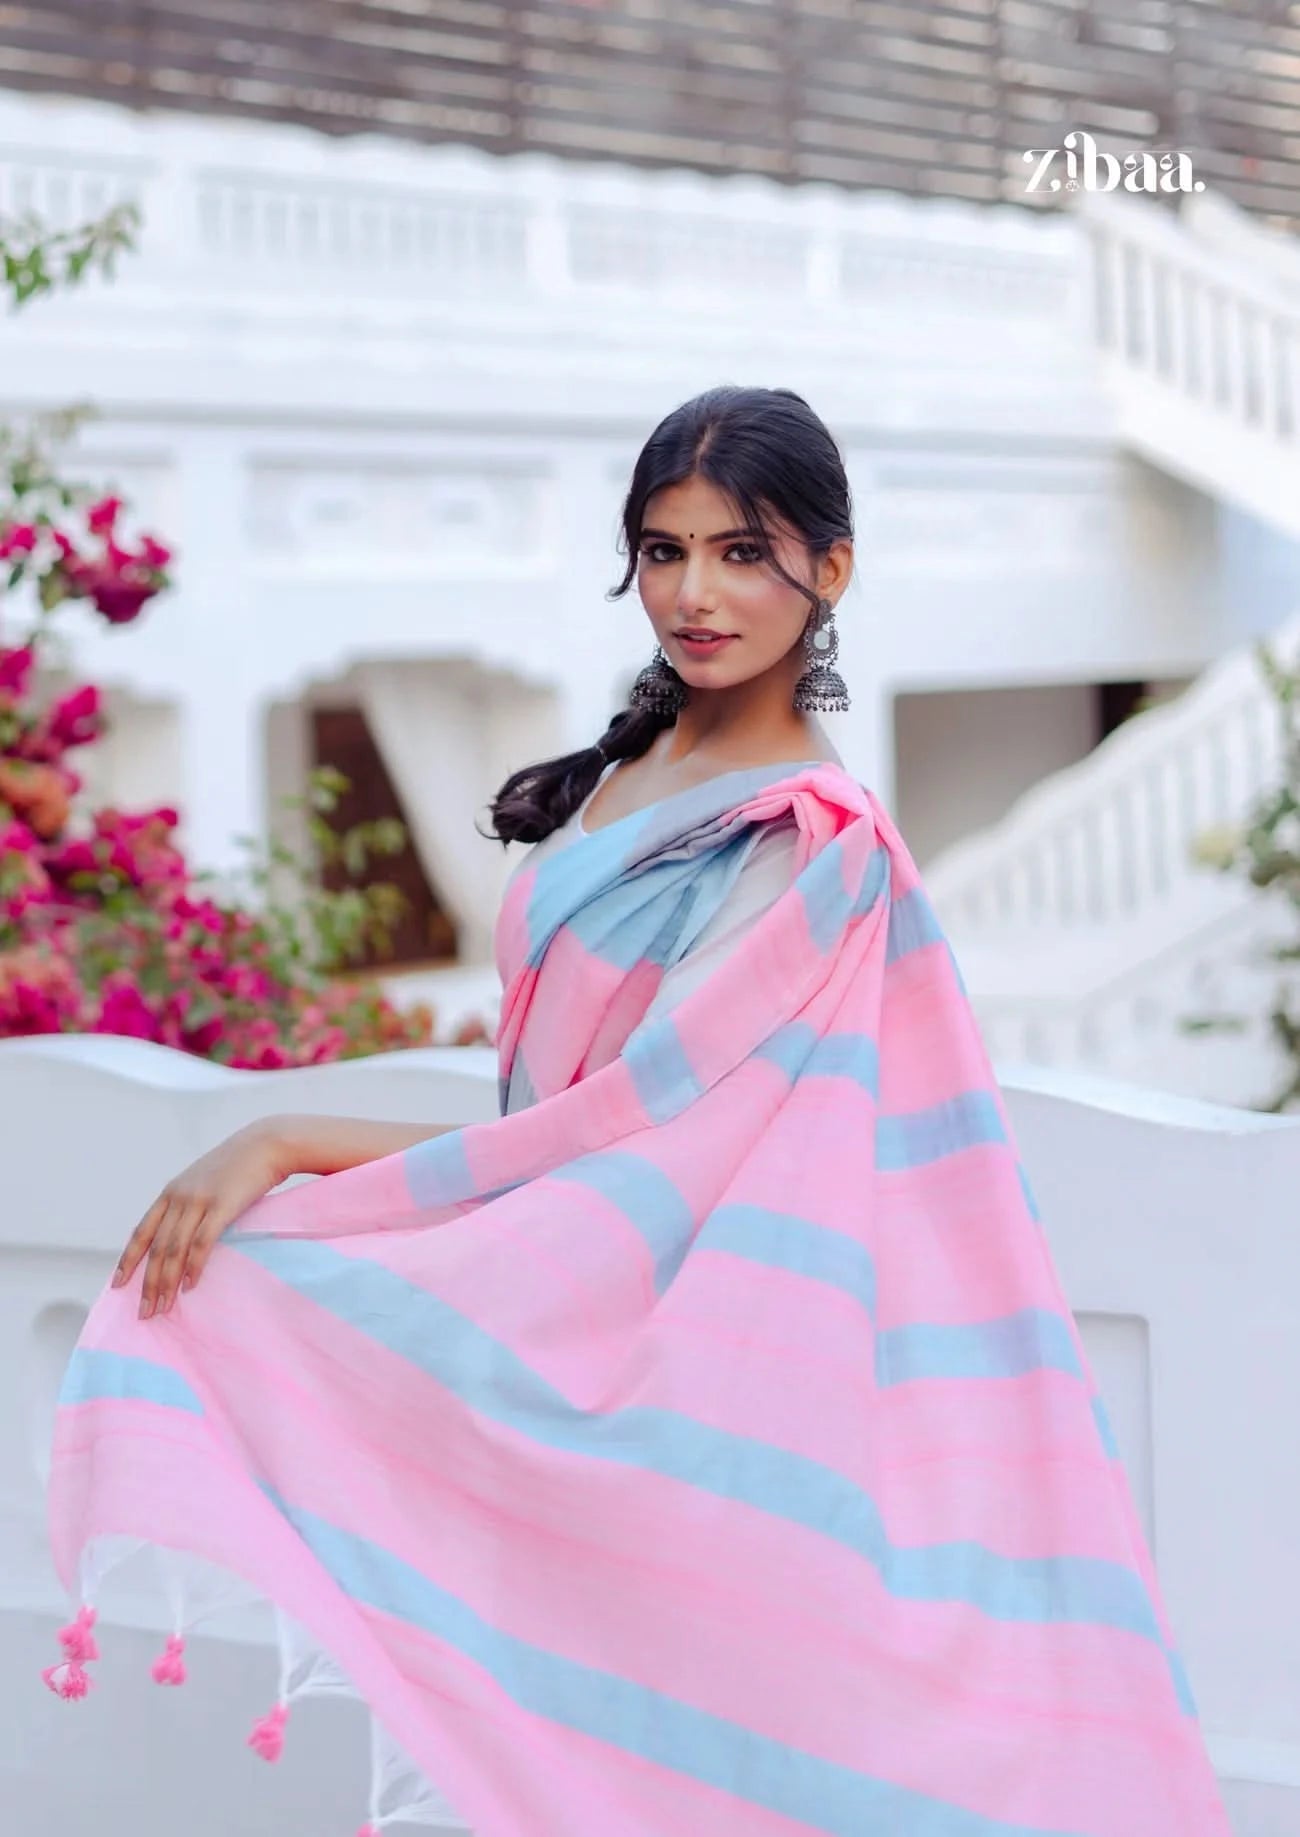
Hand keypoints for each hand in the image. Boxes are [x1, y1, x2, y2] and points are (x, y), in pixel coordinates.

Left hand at [112, 1121, 288, 1318]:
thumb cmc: (238, 1167)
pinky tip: (190, 1285)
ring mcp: (199, 1200)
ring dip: (167, 1282)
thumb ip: (189, 1205)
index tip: (117, 1284)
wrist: (266, 1144)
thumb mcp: (203, 1182)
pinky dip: (194, 1266)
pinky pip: (202, 1242)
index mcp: (171, 1193)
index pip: (141, 1232)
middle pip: (156, 1247)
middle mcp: (179, 1197)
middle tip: (145, 1311)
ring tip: (163, 1306)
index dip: (128, 1260)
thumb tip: (182, 1237)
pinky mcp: (222, 1205)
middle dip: (148, 1282)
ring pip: (174, 1249)